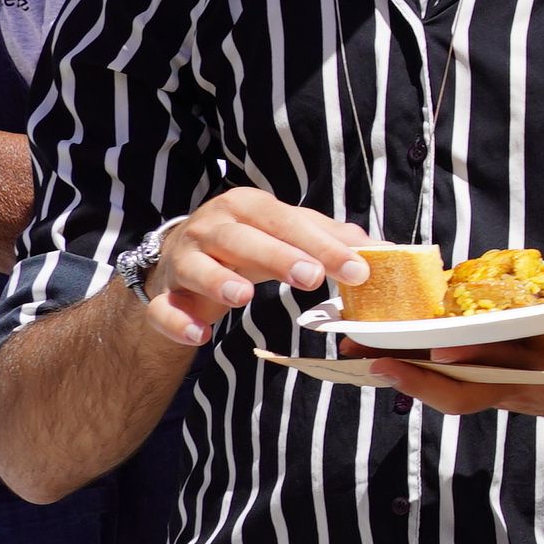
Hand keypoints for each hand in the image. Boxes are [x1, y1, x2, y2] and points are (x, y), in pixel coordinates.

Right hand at [139, 188, 372, 347]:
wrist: (179, 258)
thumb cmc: (247, 242)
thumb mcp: (286, 233)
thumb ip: (329, 238)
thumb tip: (380, 248)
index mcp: (247, 207)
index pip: (288, 221)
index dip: (323, 244)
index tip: (357, 269)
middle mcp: (211, 227)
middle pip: (242, 238)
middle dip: (277, 256)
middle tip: (311, 277)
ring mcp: (182, 260)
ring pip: (196, 267)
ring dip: (217, 280)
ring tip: (243, 295)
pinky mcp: (163, 294)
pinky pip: (163, 308)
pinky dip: (178, 321)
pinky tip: (200, 335)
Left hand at [368, 288, 543, 426]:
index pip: (511, 367)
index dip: (478, 360)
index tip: (444, 351)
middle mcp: (523, 387)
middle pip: (463, 390)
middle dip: (417, 376)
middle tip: (372, 358)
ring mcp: (506, 389)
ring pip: (449, 391)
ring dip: (405, 374)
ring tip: (359, 352)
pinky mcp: (496, 385)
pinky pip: (451, 385)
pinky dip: (417, 372)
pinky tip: (384, 353)